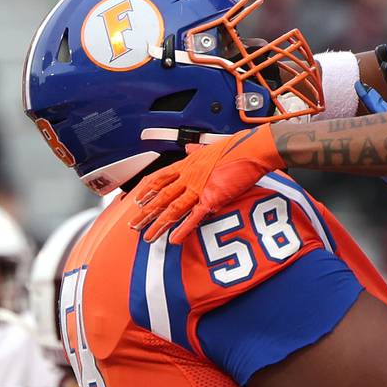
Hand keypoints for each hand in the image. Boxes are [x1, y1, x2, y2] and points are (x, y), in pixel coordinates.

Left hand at [129, 125, 283, 243]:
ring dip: (159, 225)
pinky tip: (173, 239)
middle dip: (146, 213)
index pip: (160, 178)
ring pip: (173, 209)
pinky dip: (183, 229)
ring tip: (148, 237)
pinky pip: (194, 217)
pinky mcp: (212, 198)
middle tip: (133, 226)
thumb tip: (190, 149)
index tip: (137, 200)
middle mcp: (189, 176)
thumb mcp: (211, 146)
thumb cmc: (236, 147)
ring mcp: (199, 188)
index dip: (147, 191)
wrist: (253, 150)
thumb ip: (198, 150)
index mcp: (187, 164)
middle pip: (161, 197)